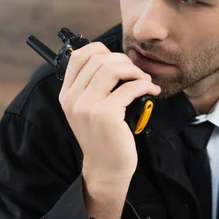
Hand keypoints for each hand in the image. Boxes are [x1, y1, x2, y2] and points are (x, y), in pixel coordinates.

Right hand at [59, 41, 160, 186]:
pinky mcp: (106, 115)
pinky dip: (144, 85)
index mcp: (67, 94)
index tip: (118, 61)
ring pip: (112, 69)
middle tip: (137, 73)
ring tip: (144, 81)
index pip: (79, 56)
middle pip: (98, 59)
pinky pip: (129, 88)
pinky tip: (151, 91)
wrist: (106, 168)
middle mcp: (73, 99)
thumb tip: (114, 59)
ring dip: (134, 71)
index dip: (102, 50)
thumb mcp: (89, 110)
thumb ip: (93, 86)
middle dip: (123, 61)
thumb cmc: (104, 137)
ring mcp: (88, 106)